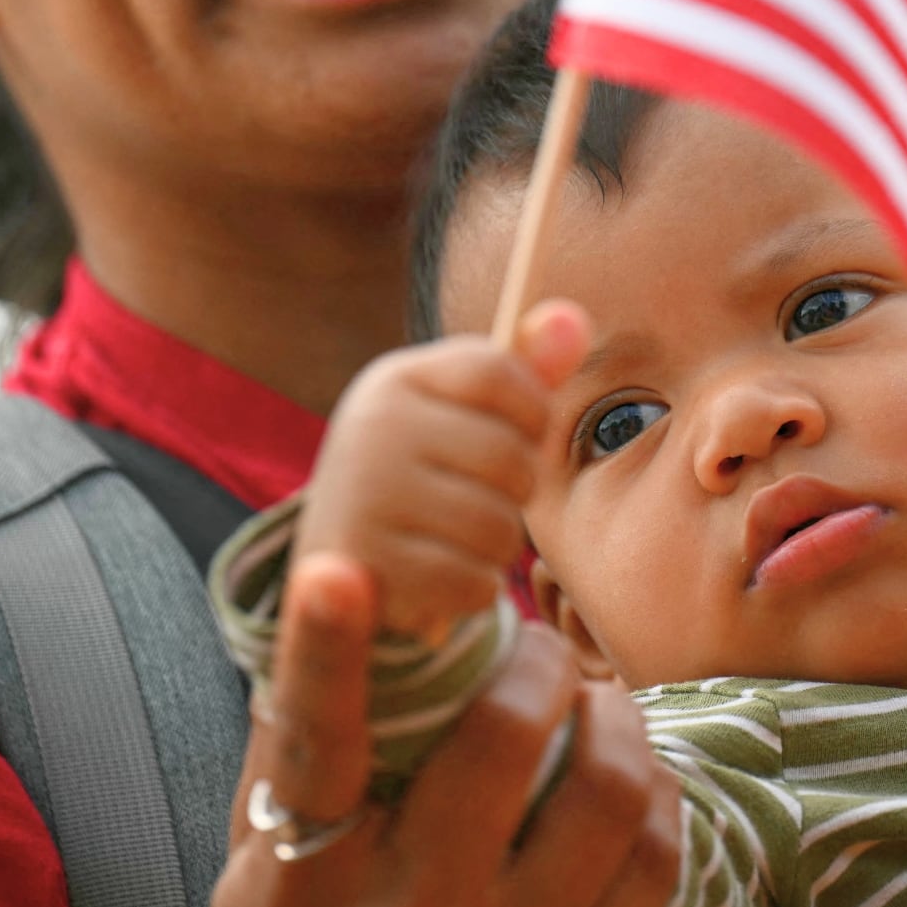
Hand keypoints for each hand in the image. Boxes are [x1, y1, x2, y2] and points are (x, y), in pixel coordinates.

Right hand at [210, 554, 681, 906]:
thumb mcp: (257, 871)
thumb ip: (282, 753)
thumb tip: (315, 605)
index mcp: (310, 876)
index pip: (316, 747)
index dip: (326, 654)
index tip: (336, 571)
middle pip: (499, 744)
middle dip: (537, 663)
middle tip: (535, 645)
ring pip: (605, 796)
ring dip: (614, 720)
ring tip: (595, 701)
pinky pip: (655, 864)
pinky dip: (657, 795)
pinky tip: (635, 776)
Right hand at [297, 301, 590, 638]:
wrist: (332, 567)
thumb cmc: (423, 475)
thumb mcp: (463, 414)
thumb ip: (524, 370)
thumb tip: (574, 318)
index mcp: (397, 378)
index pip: (498, 372)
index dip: (531, 413)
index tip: (517, 435)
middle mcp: (374, 425)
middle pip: (510, 456)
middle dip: (516, 491)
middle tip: (478, 499)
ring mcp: (365, 495)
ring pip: (498, 527)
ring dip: (495, 547)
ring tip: (455, 539)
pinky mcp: (367, 567)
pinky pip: (472, 583)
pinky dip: (470, 589)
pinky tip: (437, 578)